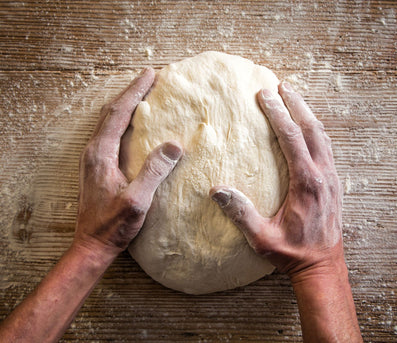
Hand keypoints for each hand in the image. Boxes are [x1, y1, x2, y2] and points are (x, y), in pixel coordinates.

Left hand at [75, 68, 182, 256]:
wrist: (92, 244)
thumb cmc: (113, 225)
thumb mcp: (137, 200)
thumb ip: (154, 171)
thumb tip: (173, 145)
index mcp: (100, 154)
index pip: (118, 113)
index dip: (135, 92)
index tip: (150, 75)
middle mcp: (93, 152)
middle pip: (111, 112)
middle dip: (131, 92)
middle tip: (149, 78)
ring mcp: (93, 159)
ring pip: (109, 122)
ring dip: (125, 105)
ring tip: (143, 95)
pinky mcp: (97, 167)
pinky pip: (109, 134)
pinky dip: (122, 120)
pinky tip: (133, 124)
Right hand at [210, 81, 342, 275]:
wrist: (323, 267)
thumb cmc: (292, 254)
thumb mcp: (262, 239)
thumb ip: (241, 213)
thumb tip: (217, 190)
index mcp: (306, 184)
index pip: (292, 138)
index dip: (278, 114)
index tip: (265, 95)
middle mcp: (323, 176)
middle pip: (312, 129)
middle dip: (296, 104)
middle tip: (281, 86)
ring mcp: (333, 179)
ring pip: (323, 137)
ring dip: (308, 115)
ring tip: (294, 99)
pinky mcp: (335, 185)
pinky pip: (327, 149)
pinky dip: (317, 132)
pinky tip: (308, 129)